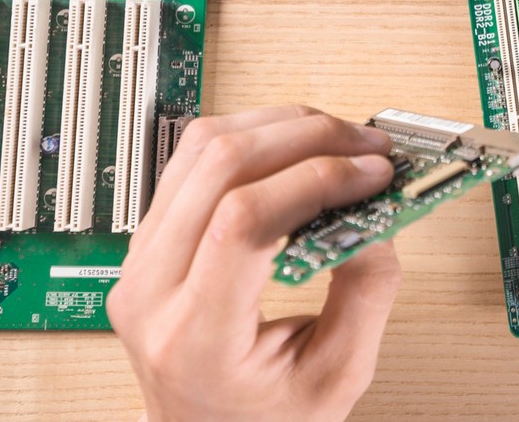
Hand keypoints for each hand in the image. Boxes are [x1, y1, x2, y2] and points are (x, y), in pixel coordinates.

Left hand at [108, 106, 400, 421]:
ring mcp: (140, 260)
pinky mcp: (148, 240)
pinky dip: (254, 137)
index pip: (243, 220)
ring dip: (281, 126)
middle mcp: (151, 291)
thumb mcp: (337, 377)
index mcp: (193, 338)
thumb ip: (367, 293)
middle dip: (309, 137)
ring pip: (202, 147)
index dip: (317, 179)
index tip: (372, 174)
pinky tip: (297, 148)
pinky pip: (192, 160)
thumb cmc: (262, 420)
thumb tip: (378, 211)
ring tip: (337, 140)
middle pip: (221, 166)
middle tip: (366, 146)